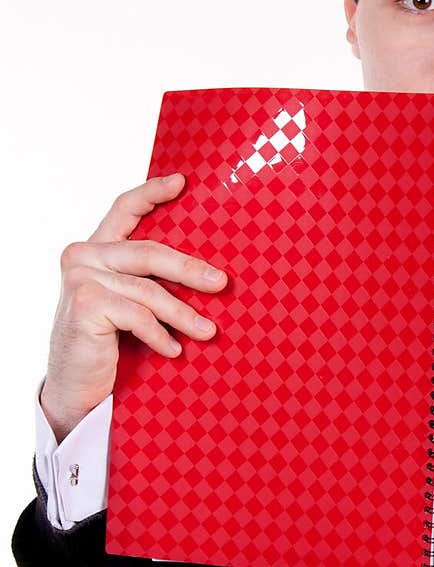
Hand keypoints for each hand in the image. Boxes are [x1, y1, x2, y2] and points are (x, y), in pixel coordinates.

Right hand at [40, 173, 227, 442]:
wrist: (76, 385)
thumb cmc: (111, 342)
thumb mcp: (131, 303)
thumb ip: (150, 280)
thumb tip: (212, 274)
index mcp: (96, 248)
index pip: (124, 209)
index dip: (152, 192)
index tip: (183, 181)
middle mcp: (83, 255)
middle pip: (149, 252)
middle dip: (189, 269)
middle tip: (222, 283)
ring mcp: (80, 278)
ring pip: (147, 290)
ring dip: (183, 314)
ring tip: (208, 332)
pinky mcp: (84, 304)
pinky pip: (137, 316)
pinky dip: (160, 336)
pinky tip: (174, 350)